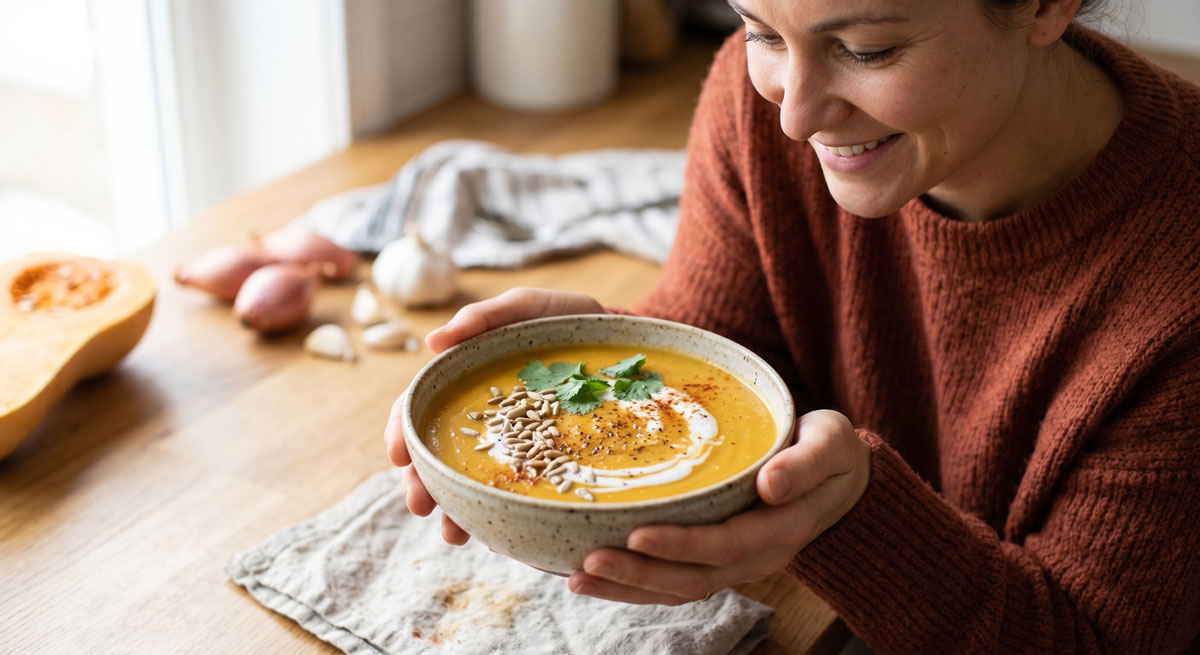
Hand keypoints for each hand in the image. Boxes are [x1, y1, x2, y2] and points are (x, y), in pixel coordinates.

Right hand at [384, 287, 604, 544]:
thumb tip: (432, 340)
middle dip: (421, 484)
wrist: (623, 344)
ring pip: (469, 484)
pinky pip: (515, 498)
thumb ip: (487, 317)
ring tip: (454, 535)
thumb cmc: (568, 320)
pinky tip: (496, 538)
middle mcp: (484, 421)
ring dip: (453, 511)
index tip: (398, 456)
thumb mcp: (528, 308)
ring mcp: (513, 447)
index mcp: (466, 382)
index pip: (420, 408)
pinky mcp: (545, 467)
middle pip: (437, 455)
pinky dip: (498, 518)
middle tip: (421, 507)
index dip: (402, 431)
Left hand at [568, 409, 870, 603]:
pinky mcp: (717, 560)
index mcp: (781, 530)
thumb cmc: (832, 453)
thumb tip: (771, 484)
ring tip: (577, 577)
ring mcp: (735, 564)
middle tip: (588, 560)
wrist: (842, 481)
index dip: (680, 545)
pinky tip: (593, 574)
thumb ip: (805, 463)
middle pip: (692, 579)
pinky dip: (632, 583)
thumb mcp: (831, 444)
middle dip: (637, 574)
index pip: (725, 545)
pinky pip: (673, 581)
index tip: (638, 535)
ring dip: (626, 587)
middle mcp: (755, 557)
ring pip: (677, 588)